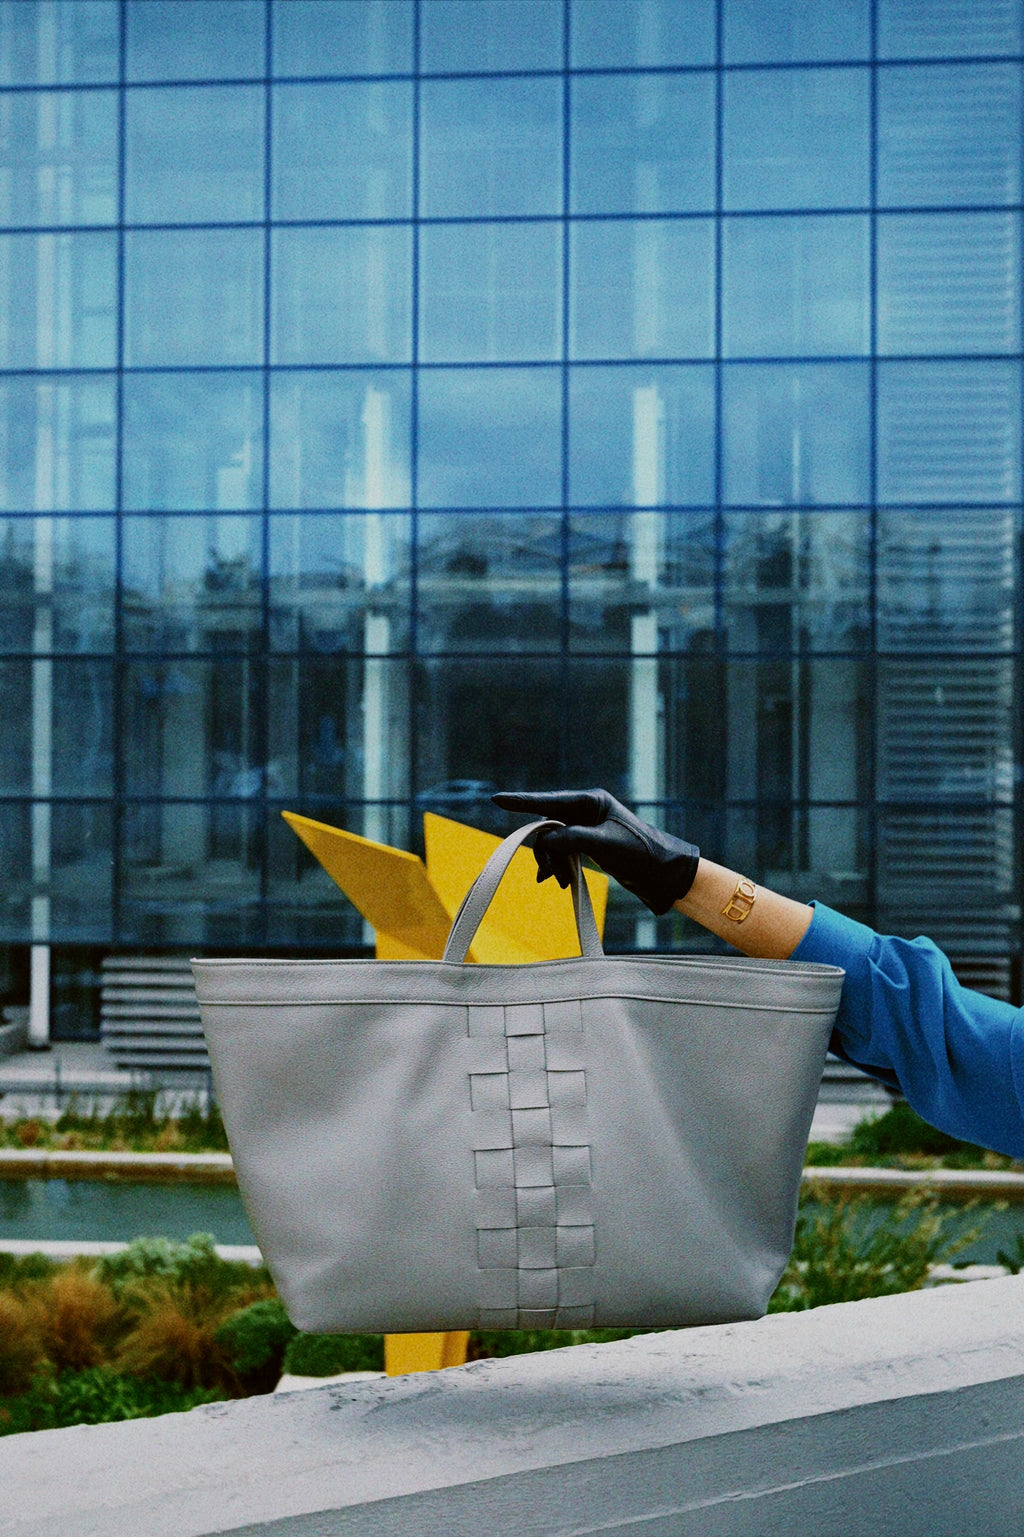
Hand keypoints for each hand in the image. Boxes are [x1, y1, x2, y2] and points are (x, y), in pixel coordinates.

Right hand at [491, 788, 698, 916]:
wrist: (662, 873)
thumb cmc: (640, 853)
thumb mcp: (604, 845)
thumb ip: (572, 839)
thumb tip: (544, 839)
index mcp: (591, 801)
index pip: (549, 801)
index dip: (522, 802)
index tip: (496, 800)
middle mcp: (585, 811)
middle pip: (547, 826)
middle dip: (546, 851)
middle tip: (548, 875)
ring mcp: (585, 827)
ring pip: (552, 842)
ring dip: (553, 863)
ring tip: (560, 882)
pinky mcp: (587, 844)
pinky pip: (561, 852)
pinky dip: (557, 866)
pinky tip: (557, 881)